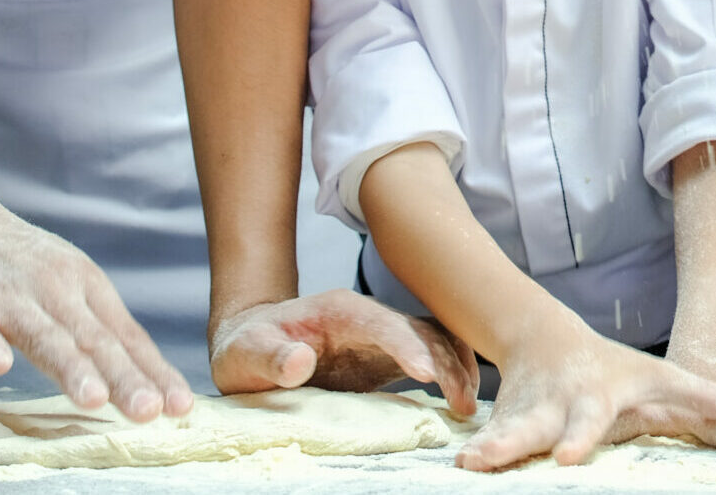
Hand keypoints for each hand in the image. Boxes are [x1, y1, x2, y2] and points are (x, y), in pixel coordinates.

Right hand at [0, 203, 192, 420]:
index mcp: (86, 288)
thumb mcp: (71, 289)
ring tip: (94, 399)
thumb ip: (101, 334)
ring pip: (43, 335)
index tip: (181, 408)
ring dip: (70, 367)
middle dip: (124, 378)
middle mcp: (54, 290)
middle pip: (94, 340)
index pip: (127, 337)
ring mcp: (7, 296)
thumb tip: (151, 382)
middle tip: (148, 412)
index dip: (153, 373)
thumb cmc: (23, 267)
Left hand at [210, 291, 478, 414]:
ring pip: (434, 342)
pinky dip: (451, 375)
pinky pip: (430, 359)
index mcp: (339, 310)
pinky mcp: (387, 358)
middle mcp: (369, 318)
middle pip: (419, 331)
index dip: (405, 346)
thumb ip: (270, 356)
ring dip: (456, 368)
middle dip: (445, 363)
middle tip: (463, 403)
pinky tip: (462, 401)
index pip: (382, 323)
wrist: (254, 345)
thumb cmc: (247, 348)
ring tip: (469, 407)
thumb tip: (300, 361)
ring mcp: (382, 337)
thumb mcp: (246, 353)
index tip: (427, 374)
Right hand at [458, 320, 715, 469]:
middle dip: (527, 444)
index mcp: (594, 397)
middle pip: (542, 426)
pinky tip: (460, 468)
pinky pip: (488, 441)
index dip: (580, 437)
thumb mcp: (656, 376)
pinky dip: (477, 453)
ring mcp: (527, 413)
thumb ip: (698, 394)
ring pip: (508, 433)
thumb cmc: (612, 368)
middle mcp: (557, 405)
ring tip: (470, 464)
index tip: (568, 458)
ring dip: (492, 449)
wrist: (544, 339)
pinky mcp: (503, 423)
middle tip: (523, 460)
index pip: (590, 420)